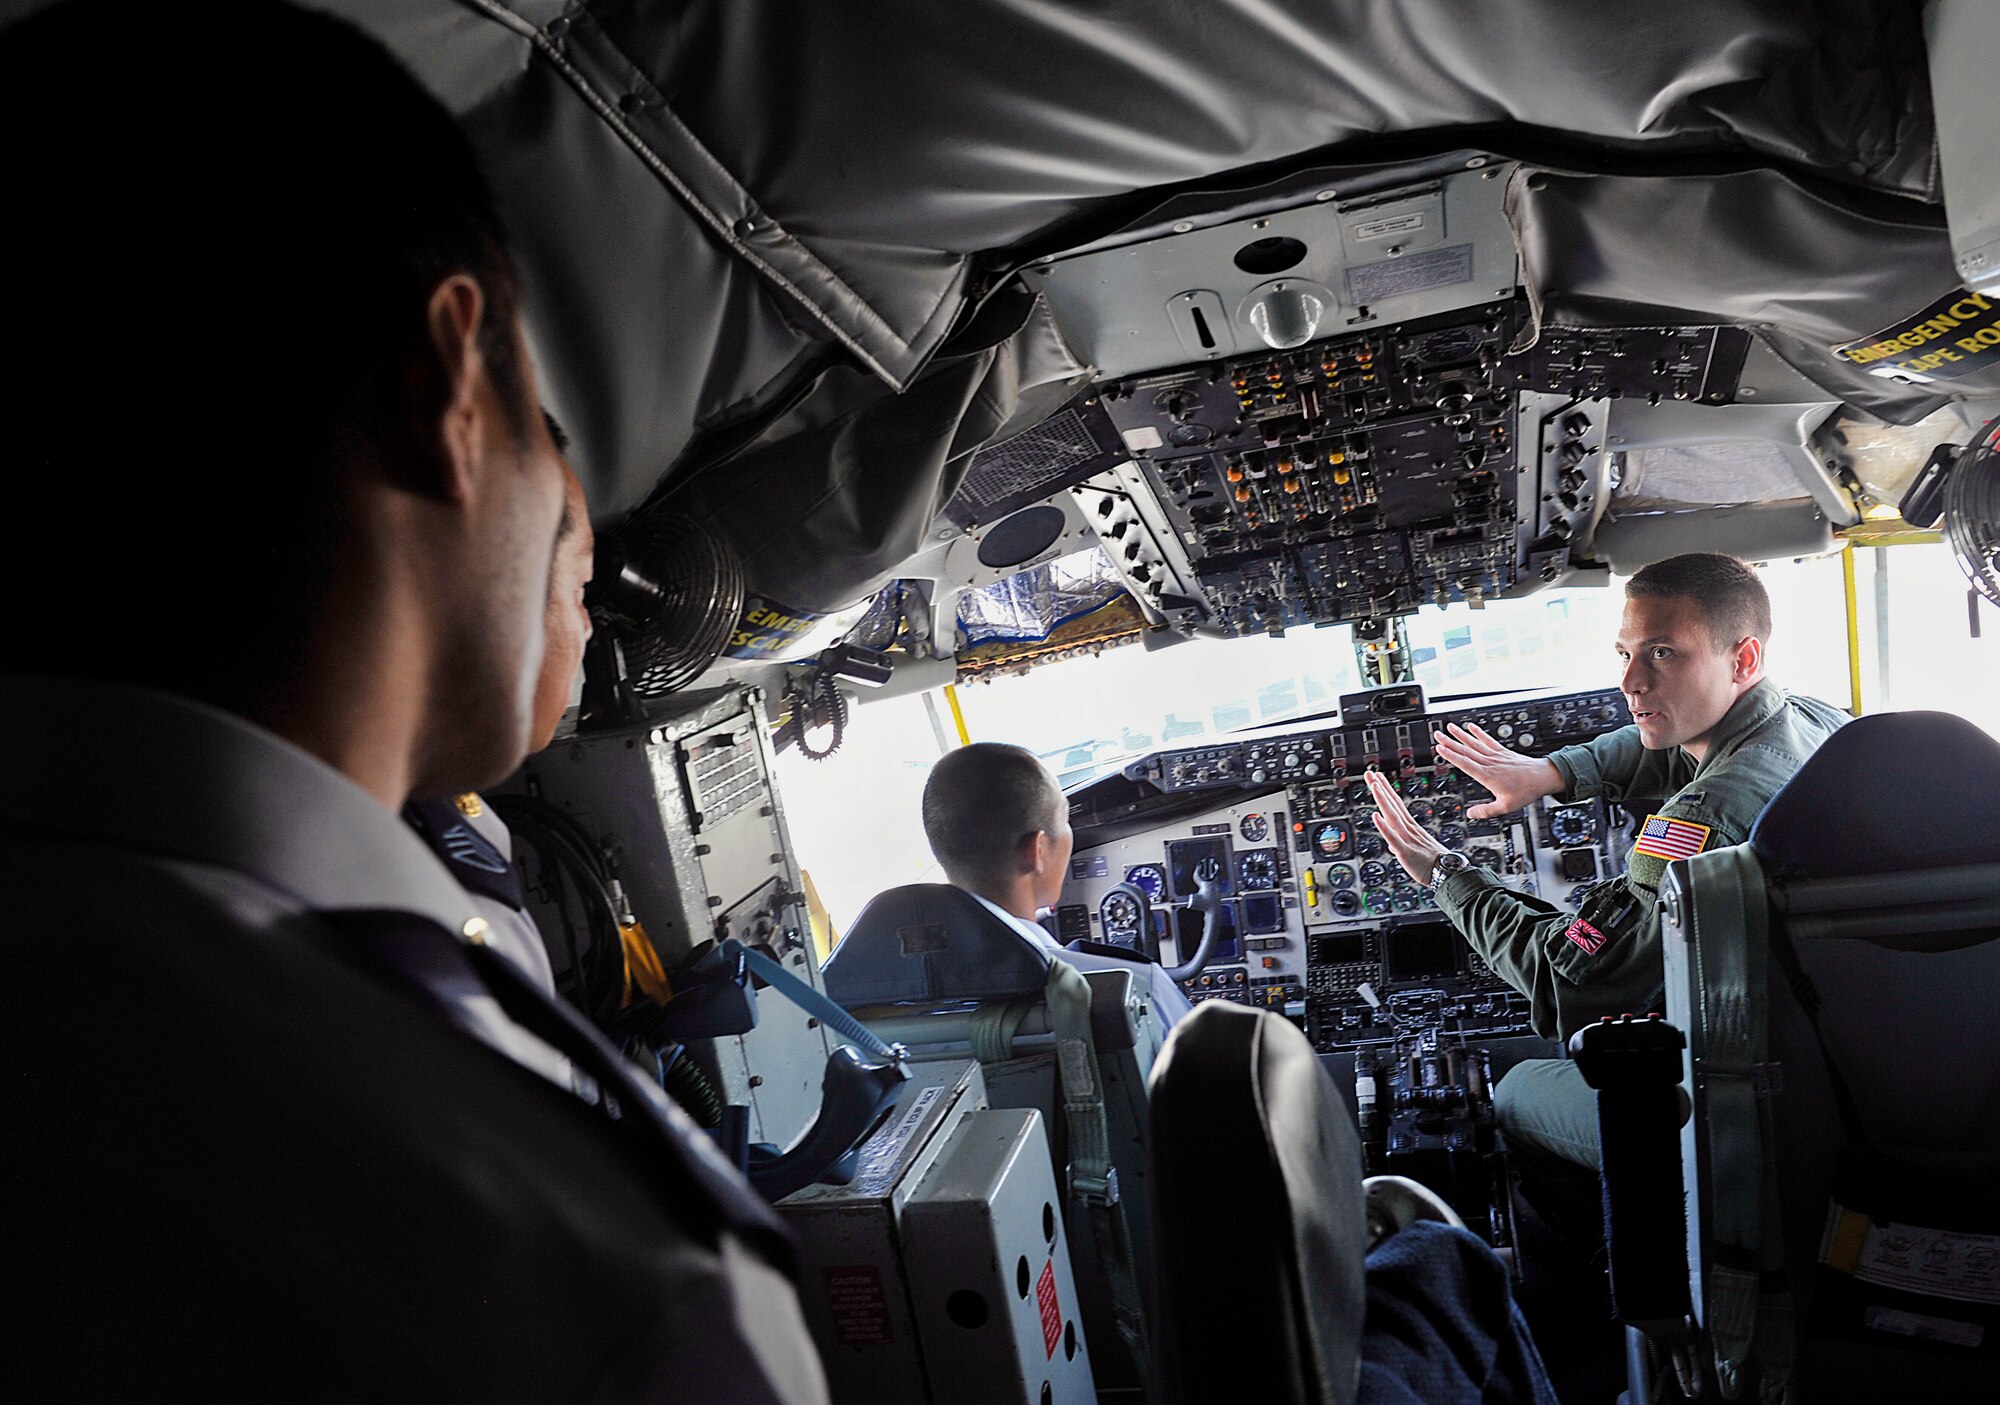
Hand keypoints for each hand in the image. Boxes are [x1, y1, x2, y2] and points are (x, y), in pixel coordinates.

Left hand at [1364, 769, 1446, 886]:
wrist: (1448, 873)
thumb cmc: (1431, 863)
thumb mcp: (1413, 851)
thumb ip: (1400, 844)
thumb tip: (1391, 844)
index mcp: (1411, 827)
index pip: (1396, 804)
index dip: (1386, 790)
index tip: (1378, 777)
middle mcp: (1408, 829)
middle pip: (1392, 805)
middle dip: (1380, 788)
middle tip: (1370, 773)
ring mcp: (1407, 838)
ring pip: (1392, 816)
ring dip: (1383, 800)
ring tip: (1374, 785)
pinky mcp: (1405, 852)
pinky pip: (1393, 837)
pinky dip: (1384, 827)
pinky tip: (1375, 816)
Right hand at [1431, 722, 1564, 820]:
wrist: (1543, 777)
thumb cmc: (1526, 791)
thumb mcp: (1505, 806)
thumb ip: (1486, 810)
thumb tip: (1470, 814)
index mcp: (1488, 775)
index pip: (1465, 763)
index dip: (1451, 755)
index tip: (1439, 748)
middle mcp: (1490, 763)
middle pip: (1466, 751)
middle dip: (1450, 742)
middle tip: (1437, 735)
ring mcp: (1496, 756)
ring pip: (1475, 743)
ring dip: (1461, 735)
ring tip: (1449, 727)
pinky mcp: (1503, 752)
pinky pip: (1488, 740)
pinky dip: (1479, 733)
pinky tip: (1471, 727)